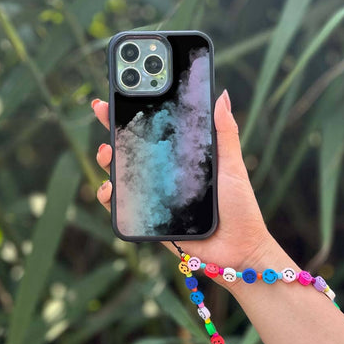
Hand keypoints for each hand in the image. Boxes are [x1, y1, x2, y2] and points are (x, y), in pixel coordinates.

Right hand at [92, 91, 290, 289]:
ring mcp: (155, 197)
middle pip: (133, 150)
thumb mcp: (232, 166)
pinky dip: (109, 197)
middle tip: (104, 113)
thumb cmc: (239, 207)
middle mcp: (165, 176)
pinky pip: (123, 207)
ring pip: (122, 175)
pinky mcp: (149, 219)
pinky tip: (109, 188)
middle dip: (113, 130)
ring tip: (107, 152)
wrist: (238, 250)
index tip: (122, 94)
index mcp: (181, 160)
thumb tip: (222, 95)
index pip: (155, 132)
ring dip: (107, 160)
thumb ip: (225, 134)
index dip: (136, 113)